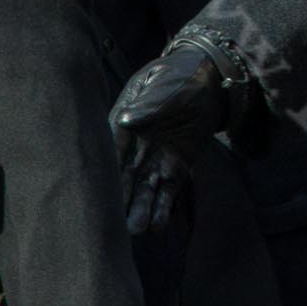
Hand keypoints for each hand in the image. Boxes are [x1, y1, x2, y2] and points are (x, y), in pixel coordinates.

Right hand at [111, 30, 255, 233]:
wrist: (209, 79)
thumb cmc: (181, 75)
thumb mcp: (166, 82)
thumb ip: (150, 101)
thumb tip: (127, 118)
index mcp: (124, 123)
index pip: (112, 151)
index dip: (105, 172)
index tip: (97, 194)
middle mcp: (135, 147)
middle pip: (125, 177)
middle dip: (120, 200)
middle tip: (115, 223)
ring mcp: (156, 159)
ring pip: (144, 189)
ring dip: (140, 209)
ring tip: (136, 230)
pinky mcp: (176, 168)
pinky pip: (168, 191)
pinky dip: (163, 207)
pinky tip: (158, 225)